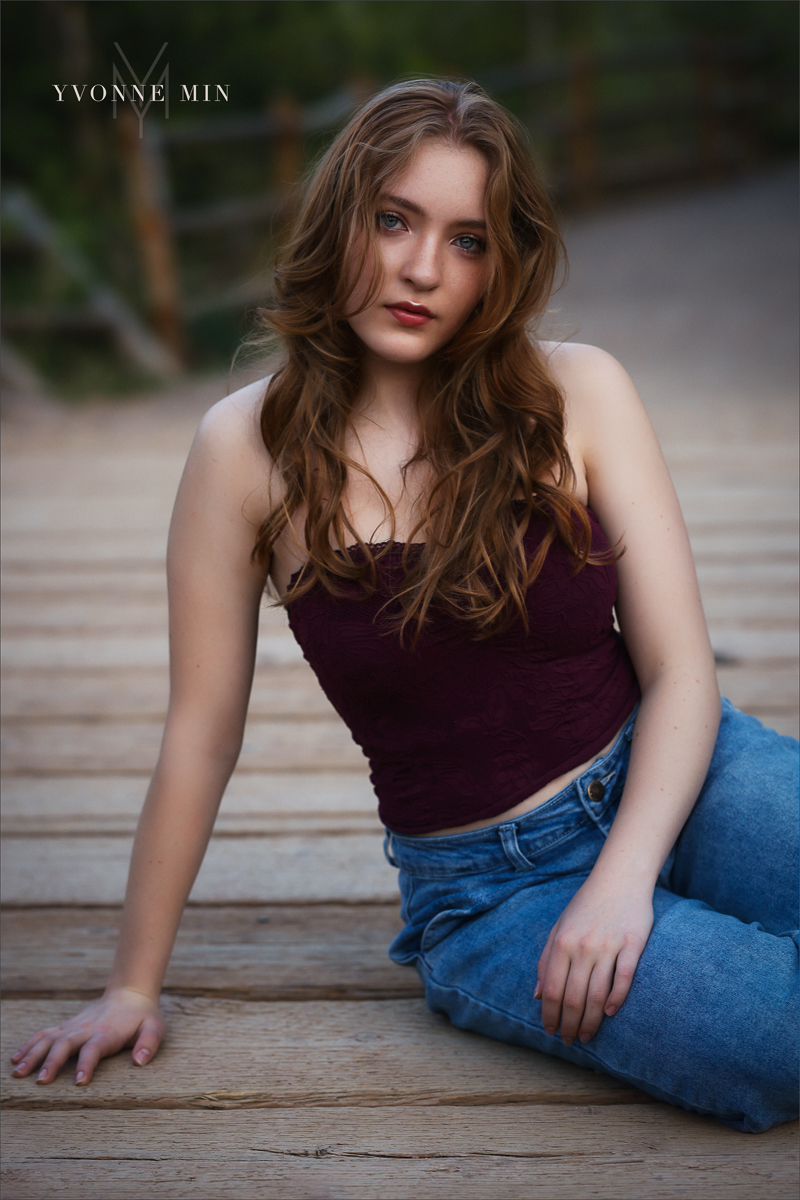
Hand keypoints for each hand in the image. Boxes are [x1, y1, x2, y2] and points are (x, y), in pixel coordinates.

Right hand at [10, 988, 165, 1085]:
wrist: (130, 994)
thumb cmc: (143, 1017)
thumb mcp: (155, 1028)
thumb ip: (149, 1043)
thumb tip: (140, 1061)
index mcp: (107, 1033)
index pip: (94, 1049)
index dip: (86, 1064)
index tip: (79, 1082)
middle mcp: (87, 1028)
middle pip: (65, 1044)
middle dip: (52, 1062)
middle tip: (40, 1081)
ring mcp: (74, 1026)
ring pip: (49, 1038)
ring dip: (33, 1054)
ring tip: (18, 1072)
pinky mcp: (67, 1026)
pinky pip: (44, 1034)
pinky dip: (29, 1044)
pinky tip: (16, 1058)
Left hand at [533, 874, 653, 1045]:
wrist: (619, 878)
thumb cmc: (586, 905)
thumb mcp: (559, 927)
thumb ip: (546, 959)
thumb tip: (536, 995)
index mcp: (561, 942)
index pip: (551, 989)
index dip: (549, 1014)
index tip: (550, 1031)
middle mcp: (583, 946)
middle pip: (573, 997)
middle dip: (569, 1025)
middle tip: (570, 1041)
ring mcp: (608, 946)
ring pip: (597, 995)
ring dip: (591, 1021)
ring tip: (588, 1036)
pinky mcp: (632, 944)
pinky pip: (624, 978)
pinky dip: (616, 999)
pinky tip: (609, 1014)